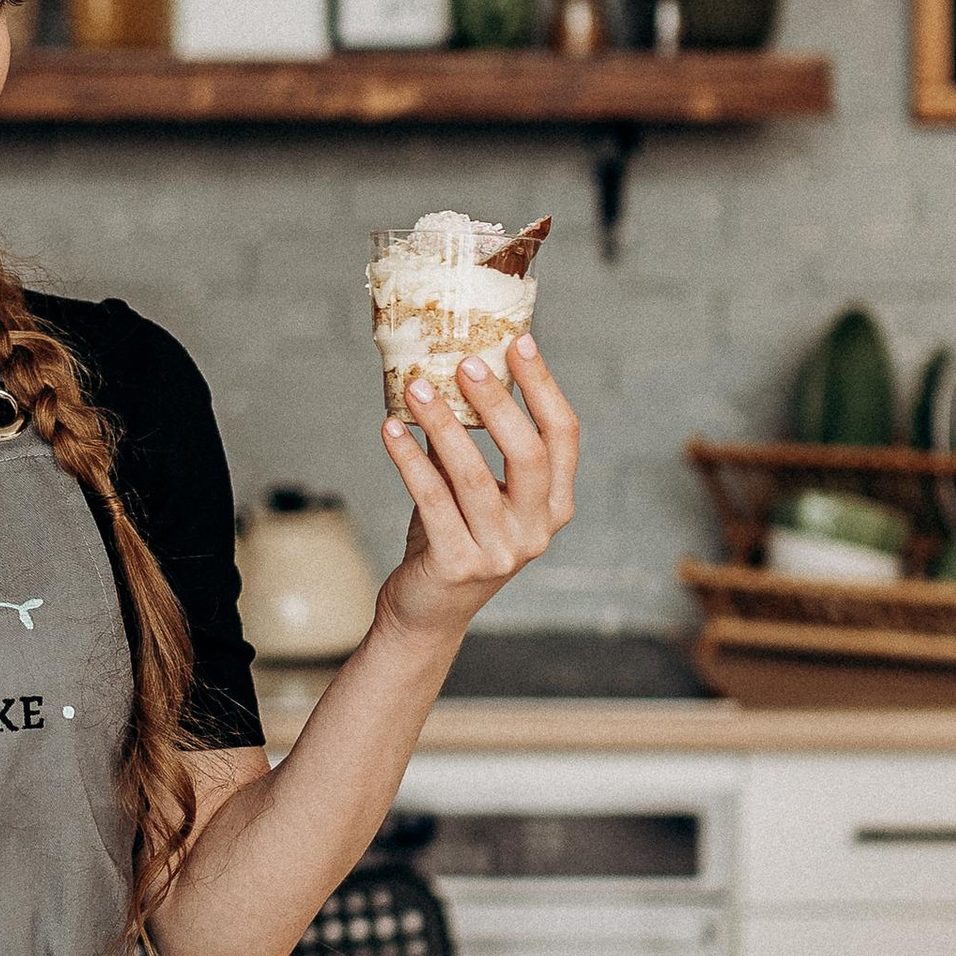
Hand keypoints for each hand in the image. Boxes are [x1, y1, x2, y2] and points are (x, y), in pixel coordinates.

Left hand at [374, 335, 579, 649]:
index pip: (564, 437)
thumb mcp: (476, 490)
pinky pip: (432, 500)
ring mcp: (501, 552)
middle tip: (465, 361)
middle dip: (497, 401)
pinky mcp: (458, 565)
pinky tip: (391, 429)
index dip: (544, 386)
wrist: (428, 612)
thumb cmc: (453, 536)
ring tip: (416, 387)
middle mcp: (536, 530)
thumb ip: (477, 443)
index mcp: (554, 505)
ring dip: (443, 424)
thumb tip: (452, 366)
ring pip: (474, 475)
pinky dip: (409, 459)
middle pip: (529, 454)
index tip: (519, 342)